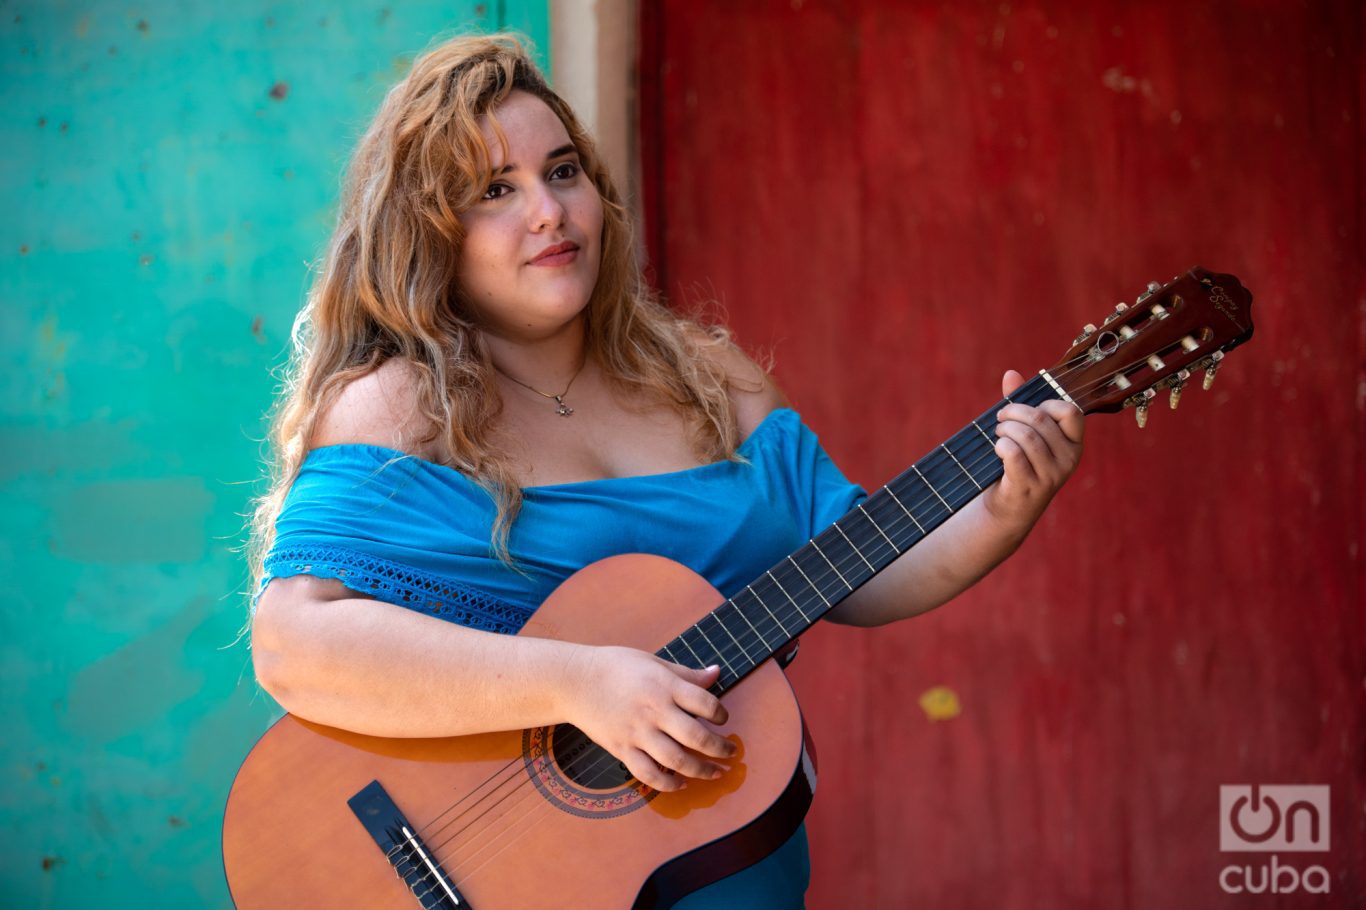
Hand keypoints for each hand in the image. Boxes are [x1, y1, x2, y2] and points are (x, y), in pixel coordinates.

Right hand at [560, 645, 735, 791]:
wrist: (574, 681)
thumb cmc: (616, 667)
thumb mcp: (654, 662)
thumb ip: (687, 673)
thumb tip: (717, 673)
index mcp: (665, 685)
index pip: (705, 703)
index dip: (721, 713)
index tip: (723, 719)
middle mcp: (654, 710)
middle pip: (696, 737)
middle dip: (720, 749)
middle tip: (731, 753)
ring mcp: (637, 732)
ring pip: (676, 760)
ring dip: (701, 770)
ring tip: (716, 773)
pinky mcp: (622, 749)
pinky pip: (648, 774)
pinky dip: (667, 783)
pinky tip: (680, 783)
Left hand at [985, 369, 1084, 531]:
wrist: (1008, 509)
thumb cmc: (1018, 464)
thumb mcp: (1024, 434)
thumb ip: (1020, 404)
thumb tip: (1011, 374)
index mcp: (1073, 443)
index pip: (1070, 411)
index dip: (1045, 404)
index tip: (1027, 410)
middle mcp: (1069, 459)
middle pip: (1041, 420)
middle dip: (1013, 412)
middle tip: (1000, 418)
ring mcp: (1051, 476)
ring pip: (1027, 436)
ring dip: (1005, 429)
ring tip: (998, 433)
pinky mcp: (1030, 487)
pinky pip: (1014, 454)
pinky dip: (1001, 445)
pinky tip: (997, 448)